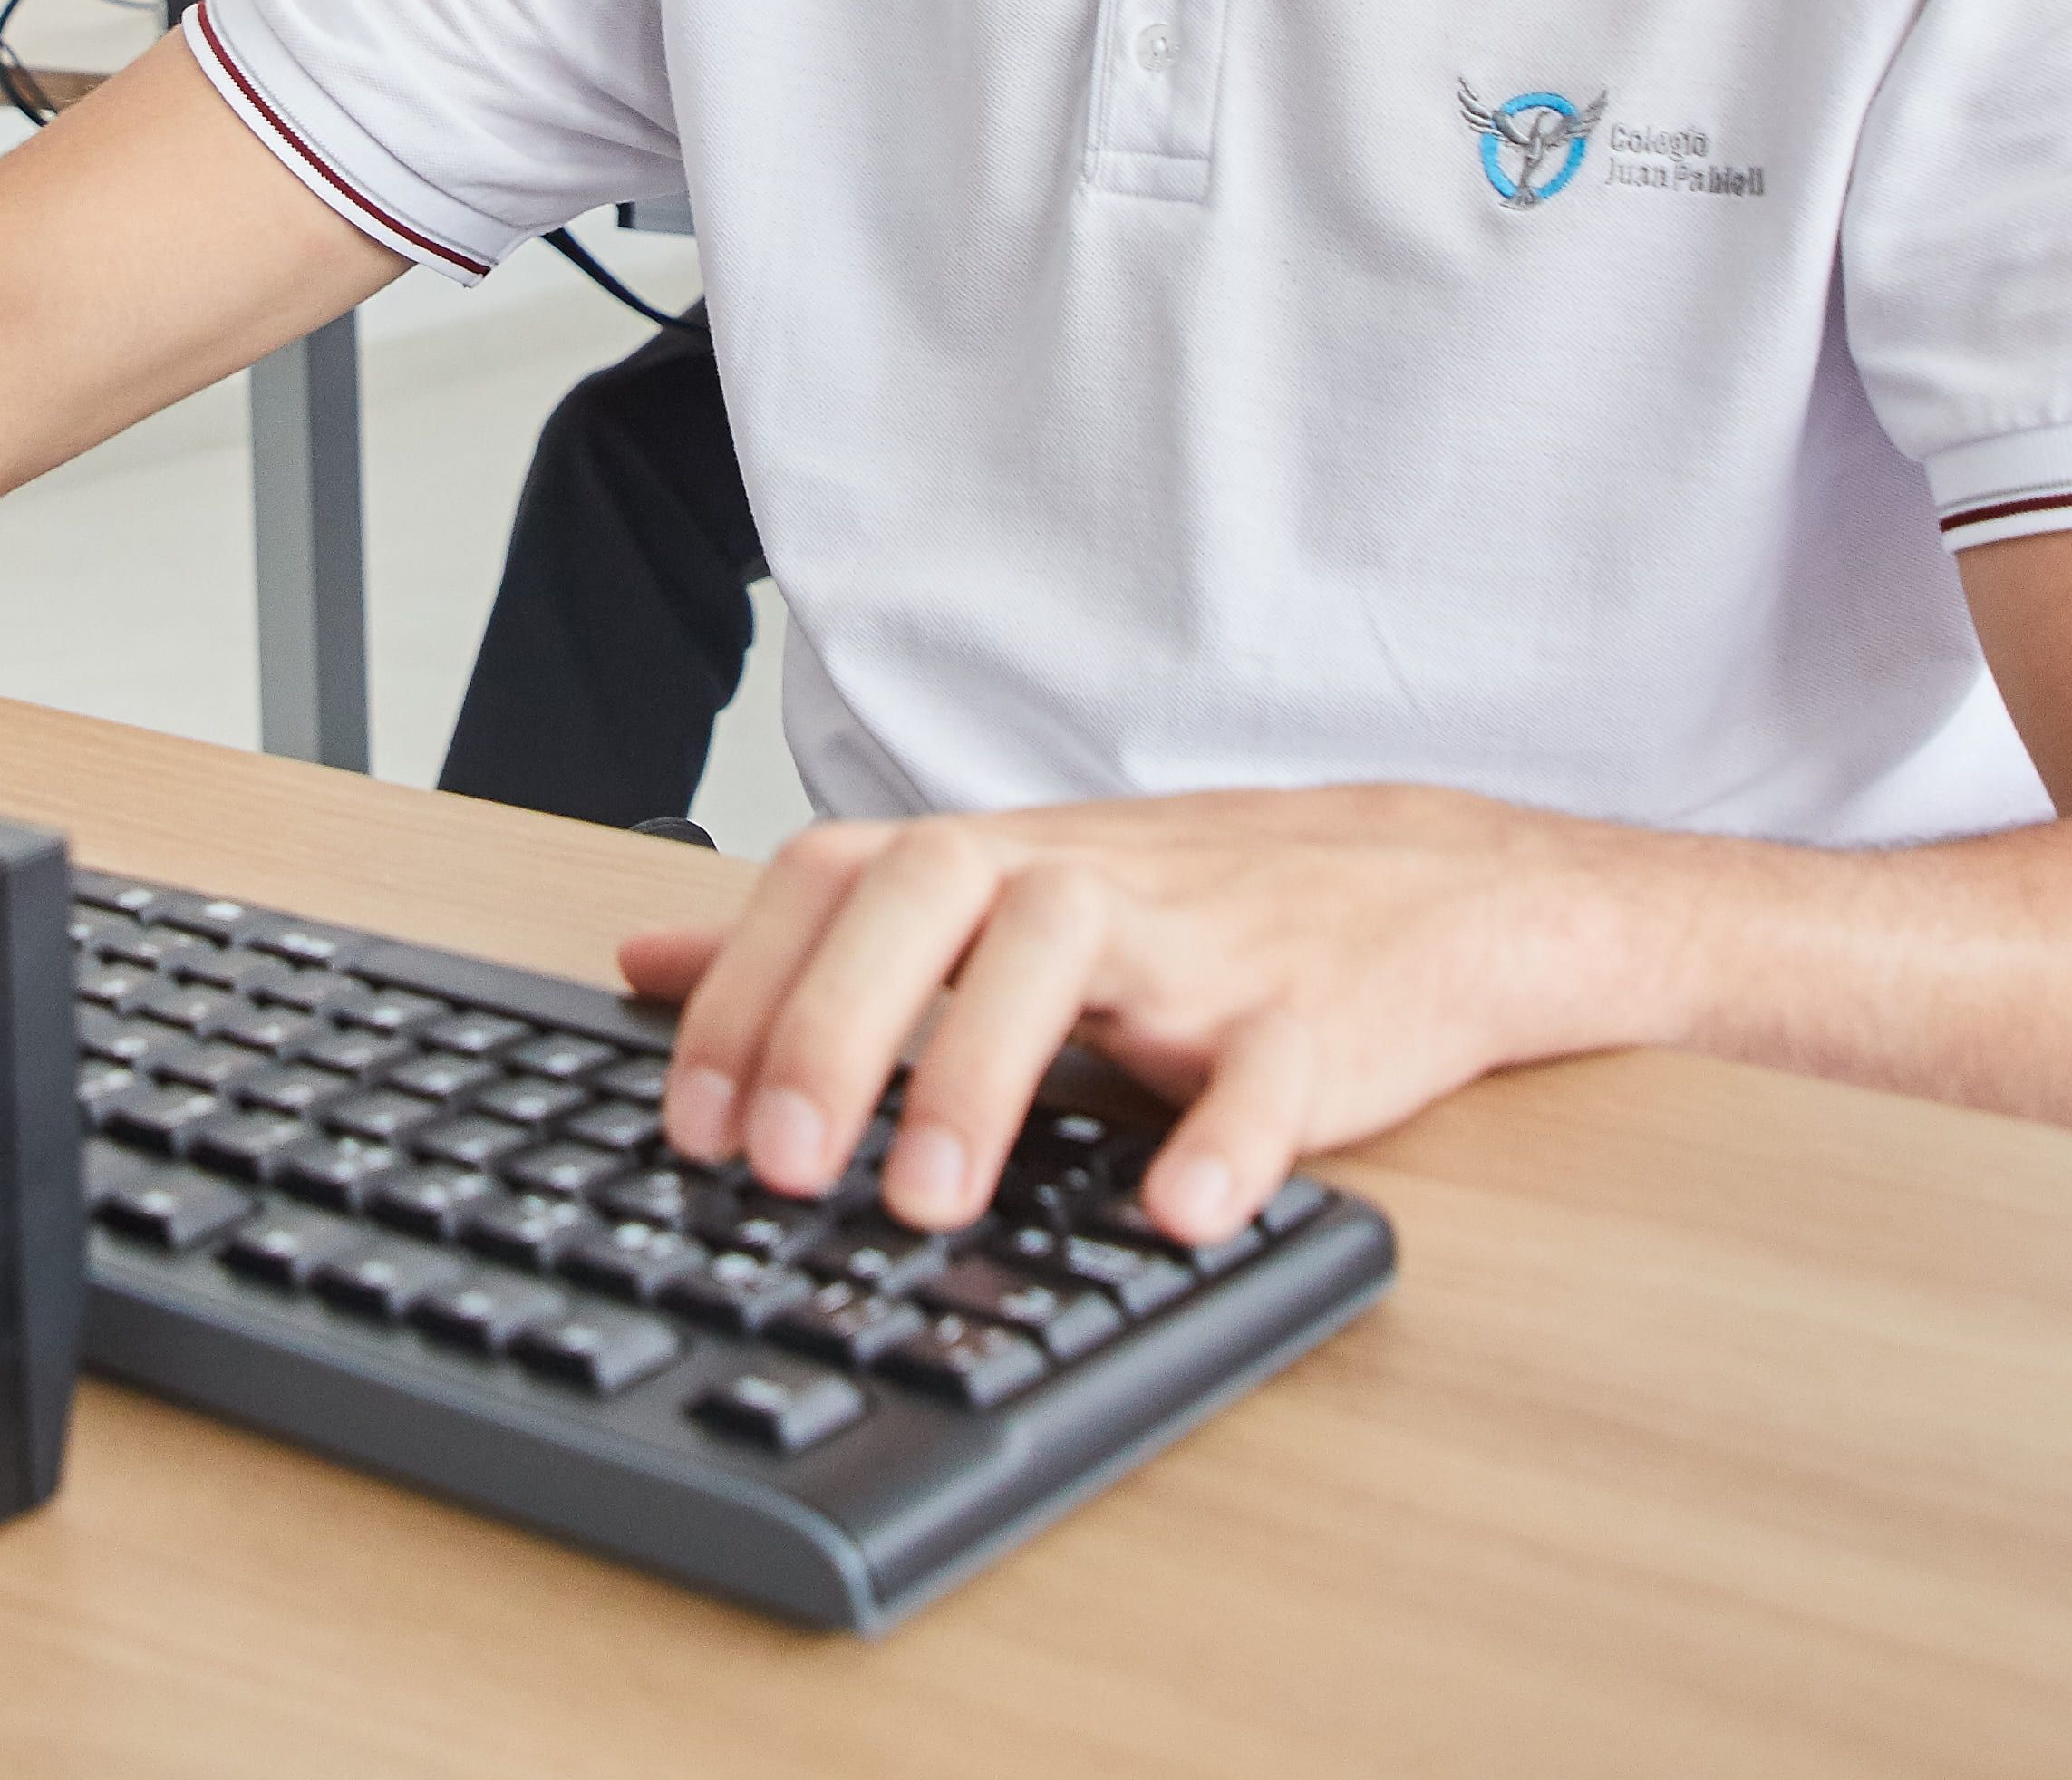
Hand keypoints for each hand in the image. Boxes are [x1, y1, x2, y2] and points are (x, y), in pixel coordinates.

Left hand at [616, 786, 1618, 1248]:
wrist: (1425, 892)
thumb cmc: (1183, 910)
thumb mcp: (992, 905)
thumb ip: (823, 941)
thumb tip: (645, 958)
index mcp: (990, 858)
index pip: (832, 881)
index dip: (744, 990)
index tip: (684, 1123)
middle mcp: (1075, 878)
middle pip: (931, 893)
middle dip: (835, 1024)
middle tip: (772, 1166)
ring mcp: (1194, 940)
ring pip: (1074, 952)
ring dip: (982, 1072)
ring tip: (924, 1200)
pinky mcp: (1313, 1017)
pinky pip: (1270, 1067)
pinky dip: (1223, 1137)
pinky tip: (1173, 1212)